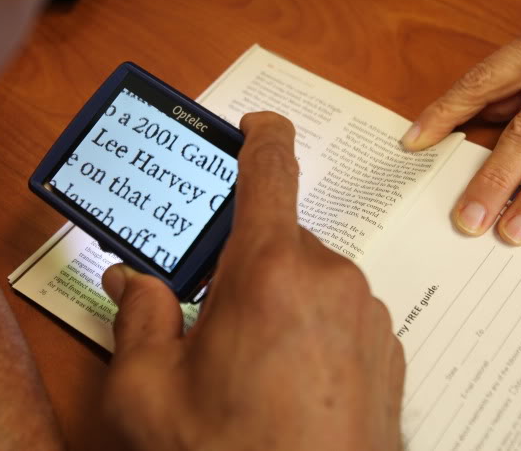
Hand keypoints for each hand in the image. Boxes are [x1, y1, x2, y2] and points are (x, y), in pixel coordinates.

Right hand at [101, 112, 403, 450]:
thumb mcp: (149, 395)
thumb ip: (138, 319)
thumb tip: (133, 282)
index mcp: (269, 271)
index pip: (270, 168)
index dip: (260, 134)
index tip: (253, 124)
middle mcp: (330, 280)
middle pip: (277, 240)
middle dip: (242, 267)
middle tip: (209, 319)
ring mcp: (367, 317)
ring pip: (309, 281)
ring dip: (277, 304)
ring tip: (247, 372)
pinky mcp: (387, 351)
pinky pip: (340, 317)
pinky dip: (311, 332)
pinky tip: (286, 389)